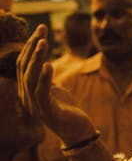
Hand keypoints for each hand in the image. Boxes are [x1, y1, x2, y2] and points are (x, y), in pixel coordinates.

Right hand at [17, 24, 96, 145]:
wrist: (77, 131)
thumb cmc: (66, 109)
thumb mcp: (54, 90)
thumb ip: (46, 79)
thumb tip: (43, 63)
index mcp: (27, 90)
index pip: (23, 64)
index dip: (31, 46)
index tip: (40, 29)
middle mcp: (27, 97)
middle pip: (25, 67)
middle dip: (33, 47)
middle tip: (41, 29)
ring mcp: (36, 105)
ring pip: (31, 78)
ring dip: (37, 58)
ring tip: (43, 42)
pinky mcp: (48, 112)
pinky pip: (43, 93)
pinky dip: (45, 78)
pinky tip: (49, 65)